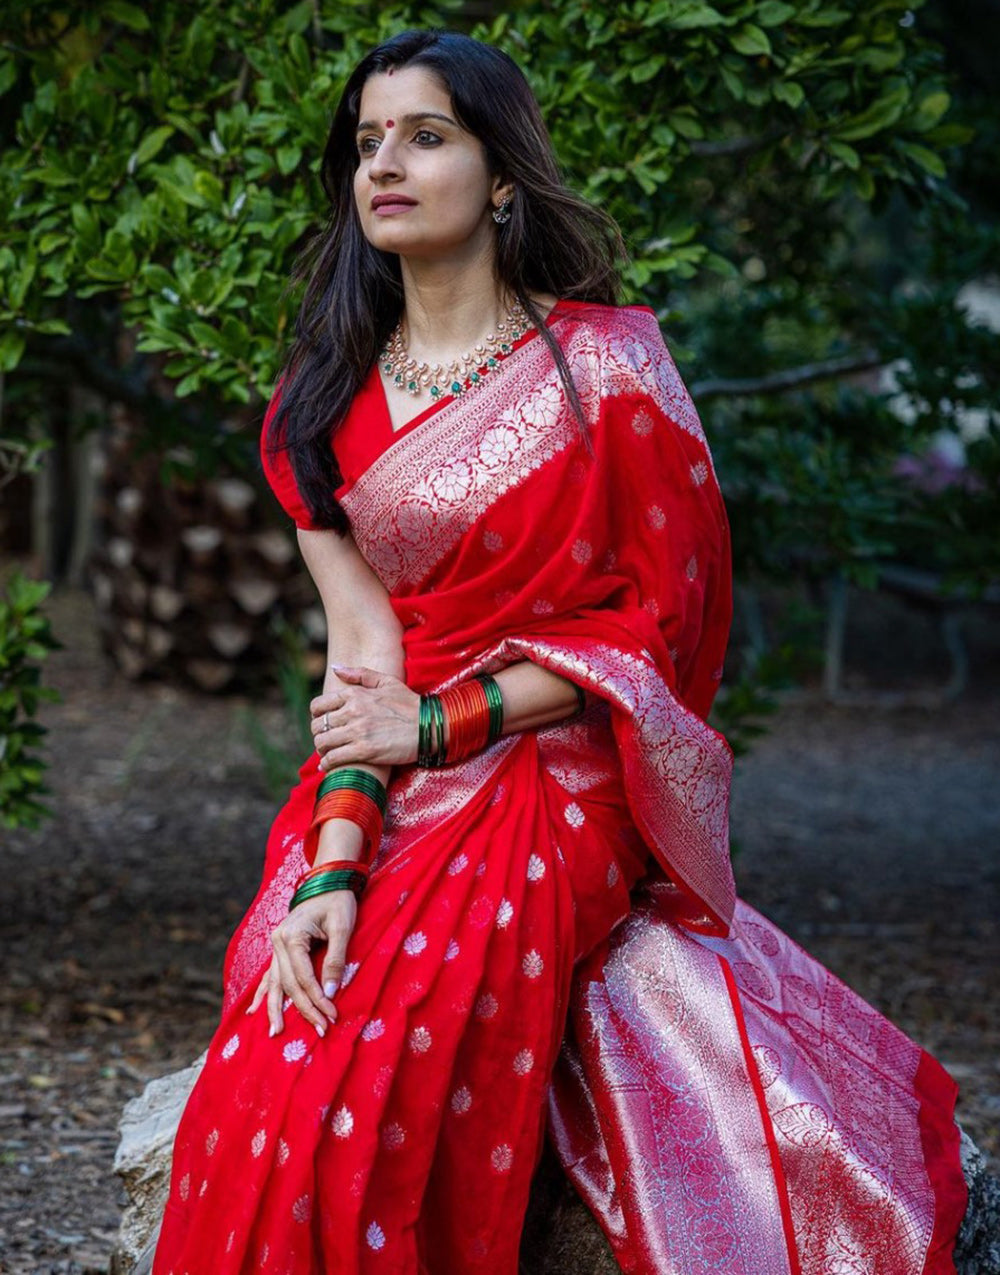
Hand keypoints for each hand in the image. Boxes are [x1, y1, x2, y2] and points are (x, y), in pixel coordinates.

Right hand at [247, 889, 356, 1035]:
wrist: (328, 881)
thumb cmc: (338, 901)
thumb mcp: (342, 927)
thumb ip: (335, 959)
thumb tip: (330, 993)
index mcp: (291, 936)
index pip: (303, 977)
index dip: (317, 999)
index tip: (332, 1016)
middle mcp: (278, 942)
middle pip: (289, 984)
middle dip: (304, 1009)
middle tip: (320, 1029)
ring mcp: (276, 945)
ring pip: (275, 983)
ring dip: (276, 1009)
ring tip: (275, 1033)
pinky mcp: (280, 948)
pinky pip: (270, 975)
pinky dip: (264, 993)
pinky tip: (254, 1011)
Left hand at [311, 666, 419, 768]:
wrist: (429, 726)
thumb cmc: (409, 704)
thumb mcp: (387, 682)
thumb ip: (359, 674)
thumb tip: (336, 668)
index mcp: (355, 694)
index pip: (319, 706)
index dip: (316, 716)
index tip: (321, 723)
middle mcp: (353, 711)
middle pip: (318, 726)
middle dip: (318, 735)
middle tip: (325, 741)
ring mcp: (358, 731)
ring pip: (322, 743)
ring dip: (321, 750)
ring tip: (327, 754)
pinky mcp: (364, 750)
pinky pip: (333, 758)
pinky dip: (327, 764)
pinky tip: (329, 766)